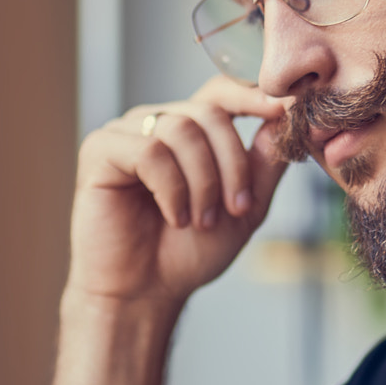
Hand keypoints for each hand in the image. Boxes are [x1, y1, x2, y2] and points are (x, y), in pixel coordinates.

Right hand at [65, 76, 290, 308]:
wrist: (146, 293)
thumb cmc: (188, 253)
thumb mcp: (245, 207)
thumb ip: (264, 162)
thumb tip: (286, 115)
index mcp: (188, 131)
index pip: (221, 91)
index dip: (251, 95)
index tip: (284, 108)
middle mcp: (155, 124)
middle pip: (208, 112)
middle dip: (231, 164)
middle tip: (235, 209)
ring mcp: (125, 133)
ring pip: (181, 130)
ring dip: (202, 183)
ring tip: (200, 221)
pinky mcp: (100, 150)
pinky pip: (148, 152)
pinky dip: (171, 189)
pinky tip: (174, 217)